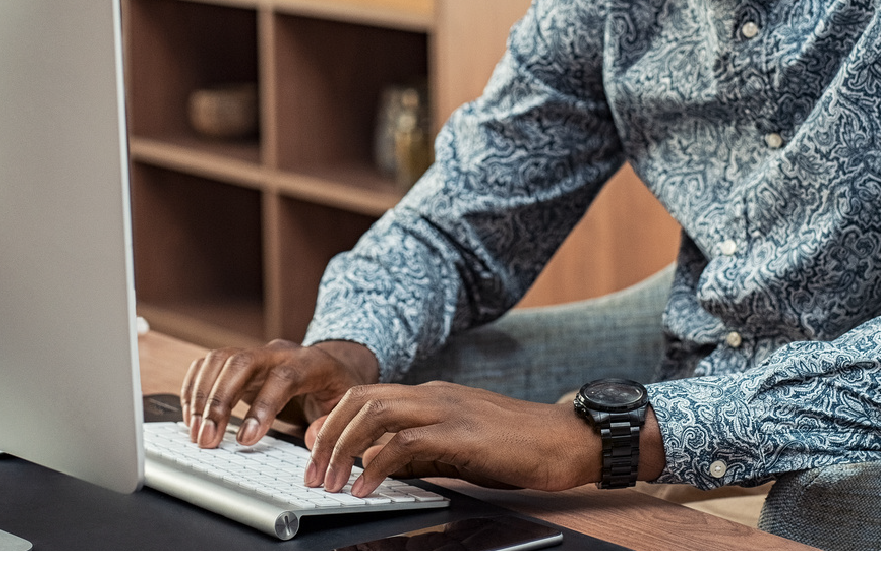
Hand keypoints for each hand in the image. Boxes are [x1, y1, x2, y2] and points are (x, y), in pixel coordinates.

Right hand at [180, 338, 378, 447]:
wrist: (330, 365)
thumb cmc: (337, 388)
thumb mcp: (346, 406)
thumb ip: (332, 422)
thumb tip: (312, 438)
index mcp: (310, 363)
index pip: (283, 377)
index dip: (262, 407)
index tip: (245, 439)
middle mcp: (279, 352)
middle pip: (241, 364)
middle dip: (219, 401)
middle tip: (207, 439)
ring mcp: (256, 353)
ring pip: (220, 360)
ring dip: (202, 397)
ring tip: (197, 433)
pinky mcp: (238, 360)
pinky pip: (208, 364)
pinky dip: (195, 388)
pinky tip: (192, 415)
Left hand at [301, 380, 664, 496]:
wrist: (568, 439)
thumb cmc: (520, 446)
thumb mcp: (462, 445)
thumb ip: (425, 449)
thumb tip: (384, 466)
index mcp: (432, 395)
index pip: (368, 396)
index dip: (332, 421)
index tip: (312, 448)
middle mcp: (434, 394)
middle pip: (360, 400)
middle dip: (327, 435)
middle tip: (312, 472)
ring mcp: (448, 409)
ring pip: (374, 413)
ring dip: (342, 448)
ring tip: (329, 482)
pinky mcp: (462, 432)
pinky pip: (404, 441)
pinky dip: (375, 464)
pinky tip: (364, 486)